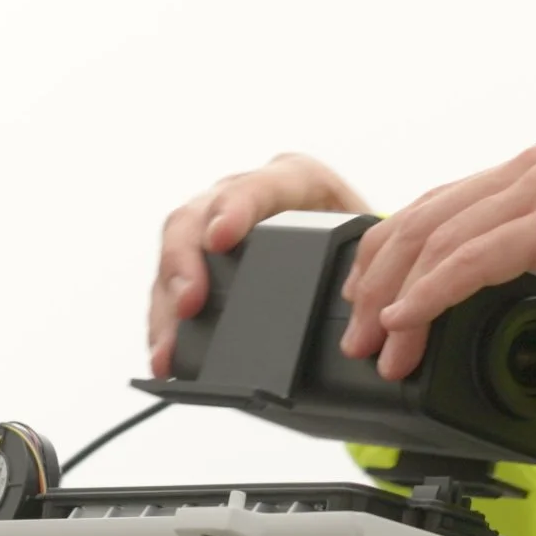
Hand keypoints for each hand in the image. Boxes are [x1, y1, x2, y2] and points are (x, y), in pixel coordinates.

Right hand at [148, 152, 371, 377]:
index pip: (257, 186)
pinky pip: (172, 287)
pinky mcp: (202, 262)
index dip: (235, 209)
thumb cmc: (366, 243)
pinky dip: (166, 323)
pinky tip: (165, 354)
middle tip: (189, 302)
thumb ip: (362, 256)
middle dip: (185, 263)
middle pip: (195, 220)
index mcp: (292, 181)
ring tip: (167, 349)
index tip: (221, 238)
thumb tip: (359, 301)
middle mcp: (243, 197)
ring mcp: (214, 228)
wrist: (359, 253)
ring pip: (175, 257)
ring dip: (166, 306)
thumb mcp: (371, 240)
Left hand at [340, 138, 535, 379]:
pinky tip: (405, 320)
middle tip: (357, 328)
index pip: (450, 205)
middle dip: (380, 276)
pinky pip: (468, 259)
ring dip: (394, 295)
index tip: (378, 297)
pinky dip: (428, 294)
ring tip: (374, 341)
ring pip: (437, 236)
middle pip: (427, 215)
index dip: (402, 252)